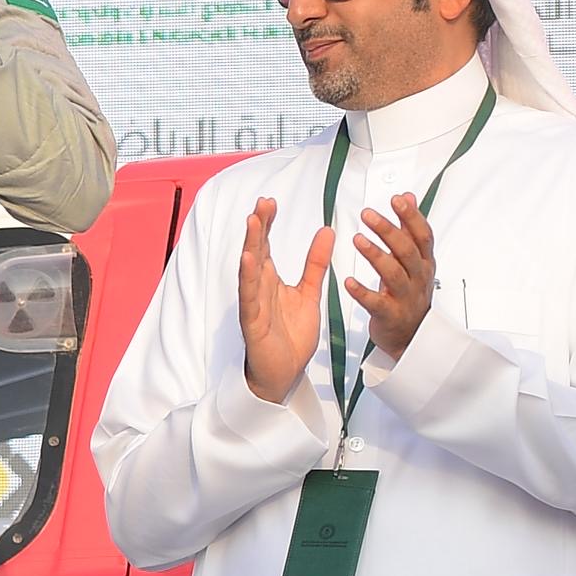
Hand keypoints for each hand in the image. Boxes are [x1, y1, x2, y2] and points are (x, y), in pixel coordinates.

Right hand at [236, 196, 330, 403]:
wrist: (284, 372)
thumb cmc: (290, 335)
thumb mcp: (309, 293)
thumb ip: (315, 264)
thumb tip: (327, 232)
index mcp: (270, 281)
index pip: (266, 246)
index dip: (267, 224)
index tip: (270, 202)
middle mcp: (258, 288)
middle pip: (256, 251)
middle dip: (258, 227)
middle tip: (263, 203)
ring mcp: (253, 304)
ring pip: (250, 270)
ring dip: (250, 245)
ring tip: (252, 222)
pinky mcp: (253, 322)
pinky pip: (250, 297)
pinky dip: (248, 278)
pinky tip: (249, 260)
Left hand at [347, 193, 437, 362]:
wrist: (411, 336)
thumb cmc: (409, 294)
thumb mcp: (413, 259)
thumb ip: (408, 228)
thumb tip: (407, 197)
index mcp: (422, 263)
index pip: (422, 235)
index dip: (411, 217)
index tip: (396, 200)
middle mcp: (417, 278)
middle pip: (407, 251)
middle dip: (389, 231)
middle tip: (369, 215)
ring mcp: (405, 297)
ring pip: (394, 274)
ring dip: (376, 255)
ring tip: (358, 240)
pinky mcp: (390, 315)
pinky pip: (376, 303)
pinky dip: (362, 292)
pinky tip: (349, 282)